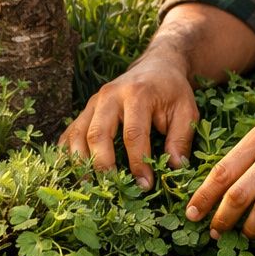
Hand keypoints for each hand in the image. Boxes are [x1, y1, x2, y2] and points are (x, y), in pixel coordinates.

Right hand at [59, 55, 198, 189]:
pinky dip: (68, 154)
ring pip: (77, 134)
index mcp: (137, 94)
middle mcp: (110, 96)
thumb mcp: (186, 111)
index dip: (137, 163)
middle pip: (97, 134)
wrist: (155, 67)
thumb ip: (181, 139)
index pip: (132, 134)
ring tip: (91, 186)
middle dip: (103, 166)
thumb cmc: (171, 91)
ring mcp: (93, 102)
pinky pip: (69, 133)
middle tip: (113, 188)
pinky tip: (75, 173)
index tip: (145, 185)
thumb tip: (173, 168)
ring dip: (81, 163)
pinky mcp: (86, 110)